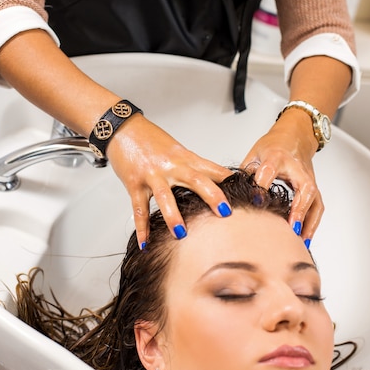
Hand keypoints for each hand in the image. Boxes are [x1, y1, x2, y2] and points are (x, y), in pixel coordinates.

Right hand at [106, 114, 232, 247]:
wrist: (122, 128)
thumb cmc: (149, 138)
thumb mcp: (175, 149)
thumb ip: (192, 166)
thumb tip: (212, 180)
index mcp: (184, 158)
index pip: (212, 169)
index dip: (230, 181)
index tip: (247, 192)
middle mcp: (171, 166)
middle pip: (195, 180)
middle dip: (211, 196)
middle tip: (225, 212)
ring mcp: (152, 175)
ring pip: (164, 196)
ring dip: (173, 216)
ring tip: (181, 234)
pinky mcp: (134, 183)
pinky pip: (139, 208)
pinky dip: (142, 227)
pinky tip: (146, 241)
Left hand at [240, 109, 322, 244]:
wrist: (294, 136)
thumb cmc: (272, 146)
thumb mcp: (254, 154)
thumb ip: (245, 174)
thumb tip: (231, 195)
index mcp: (276, 157)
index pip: (269, 171)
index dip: (262, 186)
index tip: (256, 202)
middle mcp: (296, 168)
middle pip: (303, 188)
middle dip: (298, 209)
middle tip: (290, 229)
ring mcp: (308, 178)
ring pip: (315, 200)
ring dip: (308, 222)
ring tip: (300, 241)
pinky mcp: (314, 187)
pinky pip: (317, 206)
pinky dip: (313, 223)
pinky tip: (305, 238)